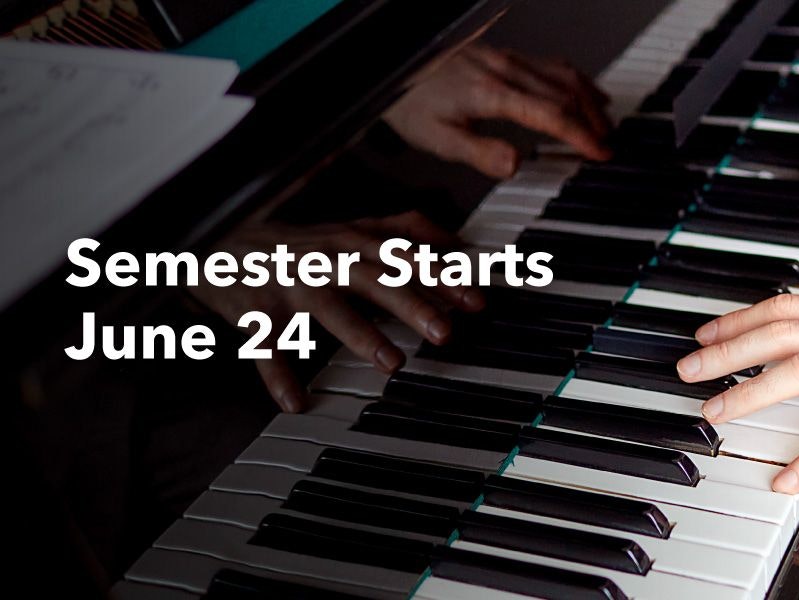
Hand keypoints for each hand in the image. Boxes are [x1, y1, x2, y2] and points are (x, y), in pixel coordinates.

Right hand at [193, 212, 484, 412]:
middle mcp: (324, 260)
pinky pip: (267, 347)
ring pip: (329, 309)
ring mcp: (289, 286)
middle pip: (375, 279)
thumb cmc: (293, 243)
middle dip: (412, 304)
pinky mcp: (254, 313)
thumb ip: (402, 229)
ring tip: (392, 363)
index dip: (442, 276)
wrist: (214, 244)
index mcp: (351, 240)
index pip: (406, 255)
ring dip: (362, 335)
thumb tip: (455, 239)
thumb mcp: (349, 226)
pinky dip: (279, 375)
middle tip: (445, 332)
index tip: (476, 301)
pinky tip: (296, 401)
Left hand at [385, 43, 612, 178]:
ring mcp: (507, 60)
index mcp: (490, 93)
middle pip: (565, 93)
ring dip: (590, 101)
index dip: (579, 135)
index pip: (549, 114)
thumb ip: (479, 154)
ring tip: (605, 126)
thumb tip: (515, 164)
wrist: (393, 65)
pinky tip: (587, 92)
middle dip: (593, 122)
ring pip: (563, 76)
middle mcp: (504, 71)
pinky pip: (553, 65)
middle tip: (608, 146)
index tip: (598, 152)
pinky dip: (578, 81)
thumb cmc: (411, 102)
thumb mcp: (438, 139)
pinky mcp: (505, 56)